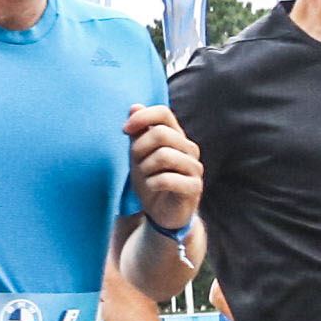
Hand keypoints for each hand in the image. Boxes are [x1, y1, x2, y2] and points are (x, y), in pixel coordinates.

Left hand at [123, 106, 202, 237]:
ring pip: (163, 155)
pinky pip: (167, 178)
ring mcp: (194, 167)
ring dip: (145, 168)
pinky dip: (152, 183)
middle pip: (161, 134)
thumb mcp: (139, 156)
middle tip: (136, 163)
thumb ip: (138, 132)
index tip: (125, 130)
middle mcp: (189, 149)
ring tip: (146, 177)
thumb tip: (134, 106)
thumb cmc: (151, 181)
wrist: (162, 214)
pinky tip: (152, 188)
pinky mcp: (195, 187)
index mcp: (177, 137)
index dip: (142, 117)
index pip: (164, 112)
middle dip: (139, 149)